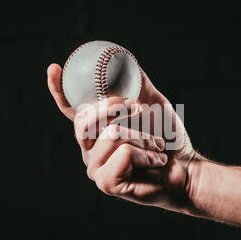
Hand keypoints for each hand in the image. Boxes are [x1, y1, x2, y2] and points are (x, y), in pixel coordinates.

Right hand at [47, 63, 202, 213]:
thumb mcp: (152, 104)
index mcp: (95, 132)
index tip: (54, 68)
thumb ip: (137, 84)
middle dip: (114, 107)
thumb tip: (123, 57)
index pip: (71, 111)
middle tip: (137, 107)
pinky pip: (124, 153)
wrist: (187, 168)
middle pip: (85, 119)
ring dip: (143, 136)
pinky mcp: (106, 183)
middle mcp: (89, 149)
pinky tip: (156, 161)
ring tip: (156, 146)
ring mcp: (95, 168)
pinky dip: (147, 153)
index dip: (58, 90)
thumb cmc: (168, 138)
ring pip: (111, 134)